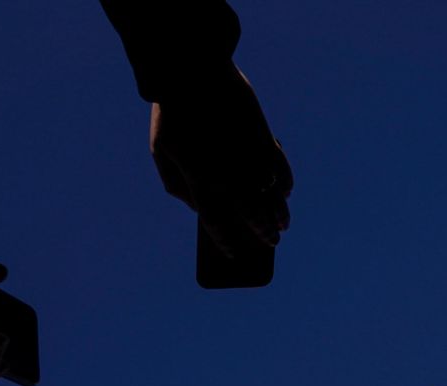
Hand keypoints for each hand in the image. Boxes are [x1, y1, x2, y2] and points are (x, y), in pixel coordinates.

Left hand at [150, 64, 291, 259]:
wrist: (193, 70)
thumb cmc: (172, 113)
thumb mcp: (161, 152)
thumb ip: (176, 187)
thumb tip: (197, 208)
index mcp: (199, 181)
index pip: (217, 224)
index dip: (227, 243)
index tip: (234, 254)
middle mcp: (228, 173)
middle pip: (252, 214)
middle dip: (262, 233)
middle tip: (271, 242)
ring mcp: (249, 156)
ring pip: (271, 195)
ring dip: (279, 214)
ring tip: (283, 225)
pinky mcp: (263, 136)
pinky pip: (280, 166)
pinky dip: (285, 182)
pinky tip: (285, 192)